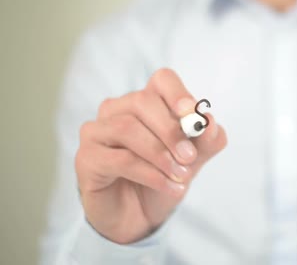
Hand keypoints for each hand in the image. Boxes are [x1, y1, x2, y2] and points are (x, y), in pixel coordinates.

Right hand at [75, 68, 226, 243]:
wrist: (138, 216)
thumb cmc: (162, 178)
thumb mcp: (192, 160)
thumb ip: (205, 141)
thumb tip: (209, 121)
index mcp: (147, 102)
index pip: (162, 80)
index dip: (178, 93)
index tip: (193, 115)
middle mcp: (117, 109)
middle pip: (143, 101)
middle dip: (171, 130)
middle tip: (190, 157)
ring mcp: (97, 131)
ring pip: (128, 128)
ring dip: (160, 155)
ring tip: (181, 176)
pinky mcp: (86, 157)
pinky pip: (120, 159)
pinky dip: (150, 174)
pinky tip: (169, 186)